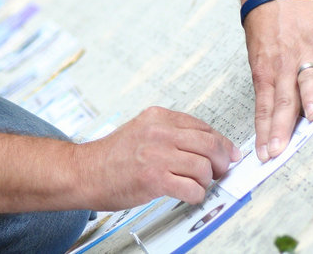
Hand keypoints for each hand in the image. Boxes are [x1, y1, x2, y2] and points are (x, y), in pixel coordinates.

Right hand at [76, 106, 241, 209]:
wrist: (84, 172)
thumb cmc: (112, 156)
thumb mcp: (141, 130)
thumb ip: (170, 133)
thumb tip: (205, 145)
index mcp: (157, 116)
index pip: (202, 126)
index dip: (221, 142)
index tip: (228, 153)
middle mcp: (158, 132)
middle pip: (210, 144)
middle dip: (222, 161)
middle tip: (221, 171)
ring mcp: (156, 155)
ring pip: (204, 167)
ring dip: (206, 181)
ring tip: (197, 185)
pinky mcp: (154, 179)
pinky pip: (192, 188)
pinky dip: (196, 195)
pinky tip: (188, 195)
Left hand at [243, 0, 312, 161]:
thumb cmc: (265, 29)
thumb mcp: (258, 59)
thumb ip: (269, 86)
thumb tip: (270, 120)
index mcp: (266, 72)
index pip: (265, 108)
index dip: (265, 132)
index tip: (264, 154)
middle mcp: (283, 65)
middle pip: (283, 101)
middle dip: (281, 128)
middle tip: (279, 150)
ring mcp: (303, 50)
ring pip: (307, 78)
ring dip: (310, 97)